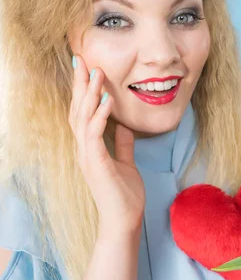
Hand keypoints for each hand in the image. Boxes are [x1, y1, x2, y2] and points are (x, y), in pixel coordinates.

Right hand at [69, 55, 144, 233]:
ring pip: (83, 118)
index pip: (83, 112)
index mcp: (90, 147)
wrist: (124, 221)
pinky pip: (95, 136)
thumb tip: (124, 126)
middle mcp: (84, 149)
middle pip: (77, 109)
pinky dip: (100, 117)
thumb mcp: (125, 162)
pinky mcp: (96, 165)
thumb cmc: (123, 194)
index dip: (84, 90)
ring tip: (97, 73)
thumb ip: (122, 144)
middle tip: (81, 59)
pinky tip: (108, 101)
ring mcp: (87, 157)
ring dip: (90, 94)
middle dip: (80, 84)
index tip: (87, 68)